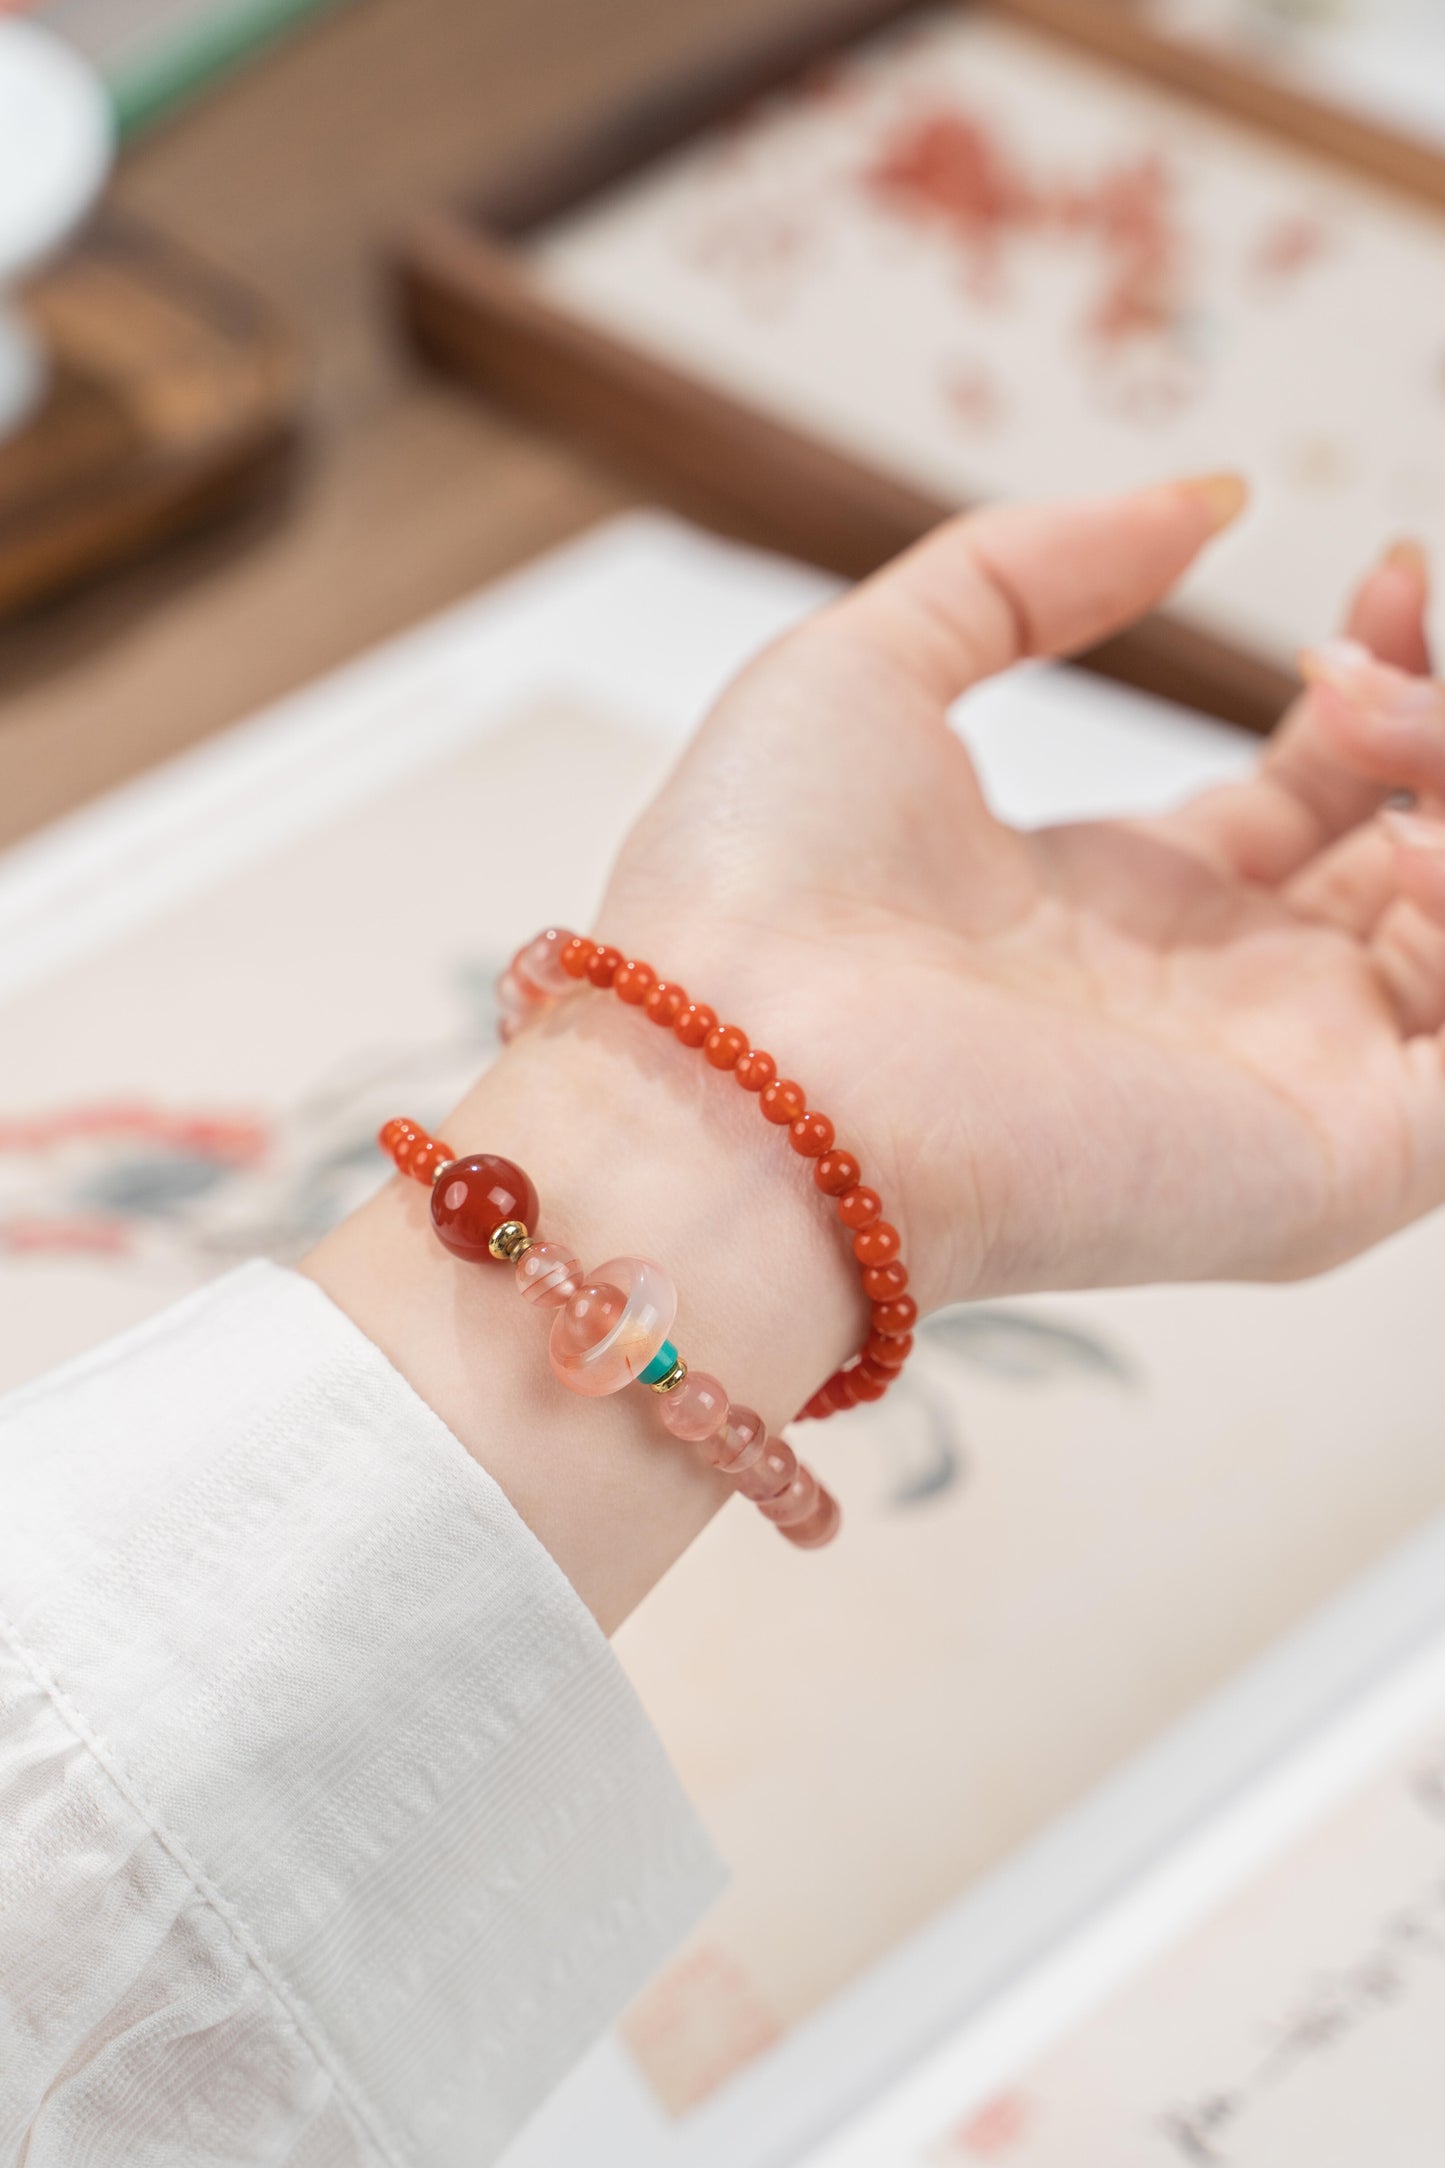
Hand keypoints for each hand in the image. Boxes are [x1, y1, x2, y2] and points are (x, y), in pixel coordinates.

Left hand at [597, 479, 1442, 1309]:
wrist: (725, 1075)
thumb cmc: (755, 894)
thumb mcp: (872, 666)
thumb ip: (1035, 569)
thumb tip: (1207, 498)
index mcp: (1130, 903)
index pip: (1326, 792)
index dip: (1385, 678)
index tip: (1390, 573)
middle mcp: (1223, 997)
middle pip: (1421, 854)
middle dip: (1434, 726)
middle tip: (1357, 659)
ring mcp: (1285, 1087)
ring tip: (1367, 731)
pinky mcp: (1326, 1171)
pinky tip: (1417, 852)